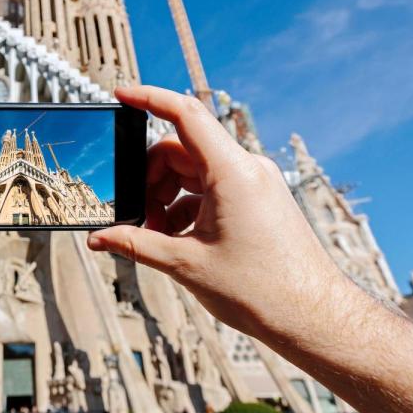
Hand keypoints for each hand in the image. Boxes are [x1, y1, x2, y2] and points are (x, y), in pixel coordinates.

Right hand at [87, 85, 347, 338]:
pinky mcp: (259, 200)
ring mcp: (256, 183)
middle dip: (150, 179)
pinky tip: (178, 241)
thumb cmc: (260, 291)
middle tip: (135, 217)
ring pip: (195, 172)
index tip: (121, 95)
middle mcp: (247, 168)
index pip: (185, 114)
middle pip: (181, 151)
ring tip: (156, 236)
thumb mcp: (186, 266)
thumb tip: (99, 239)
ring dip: (168, 196)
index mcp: (231, 172)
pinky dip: (188, 206)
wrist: (313, 316)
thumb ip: (136, 244)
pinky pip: (213, 189)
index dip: (148, 99)